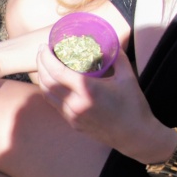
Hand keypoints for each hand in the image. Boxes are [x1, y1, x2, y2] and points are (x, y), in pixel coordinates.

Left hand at [35, 44, 172, 162]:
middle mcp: (75, 103)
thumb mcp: (127, 77)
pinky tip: (53, 82)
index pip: (57, 71)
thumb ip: (117, 57)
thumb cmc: (133, 105)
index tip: (44, 46)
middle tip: (41, 52)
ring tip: (44, 65)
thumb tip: (109, 41)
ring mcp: (72, 115)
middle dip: (41, 64)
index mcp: (87, 90)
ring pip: (47, 94)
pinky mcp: (73, 123)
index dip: (46, 58)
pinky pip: (55, 104)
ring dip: (42, 78)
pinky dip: (50, 90)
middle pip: (47, 81)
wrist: (135, 135)